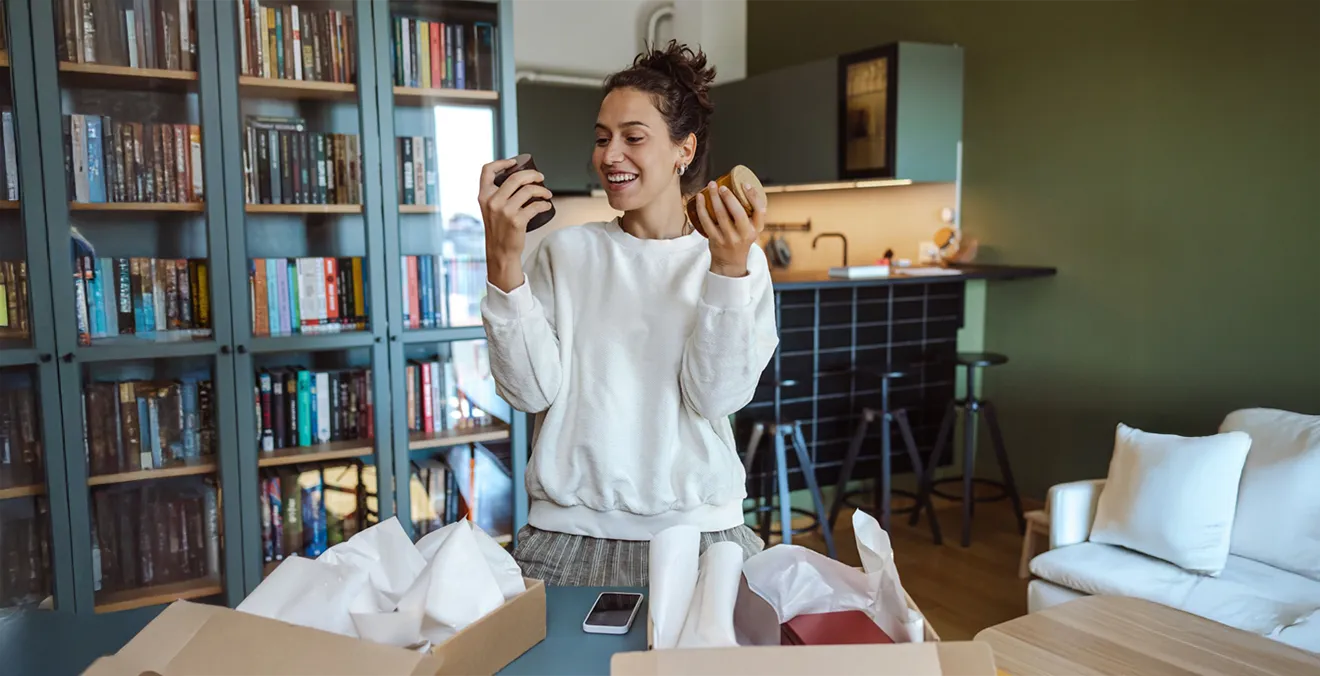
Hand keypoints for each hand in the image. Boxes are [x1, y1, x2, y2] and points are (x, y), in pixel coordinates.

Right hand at [479, 157, 552, 290]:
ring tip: (547, 194)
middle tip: (541, 177)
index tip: (514, 163)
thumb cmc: (499, 229)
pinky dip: (544, 204)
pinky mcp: (516, 221)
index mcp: (484, 195)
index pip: (487, 170)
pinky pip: (535, 206)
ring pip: (528, 190)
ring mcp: (504, 211)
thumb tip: (518, 179)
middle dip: (532, 174)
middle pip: (515, 177)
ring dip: (542, 190)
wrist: (500, 252)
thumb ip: (497, 195)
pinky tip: (547, 205)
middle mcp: (492, 201)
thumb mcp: (490, 209)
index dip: (501, 162)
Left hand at [694, 180, 766, 277]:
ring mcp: (729, 238)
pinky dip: (702, 208)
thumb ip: (750, 213)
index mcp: (756, 229)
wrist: (730, 261)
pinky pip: (706, 222)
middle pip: (738, 213)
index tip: (745, 184)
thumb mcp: (751, 229)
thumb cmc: (741, 239)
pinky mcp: (715, 239)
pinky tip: (700, 198)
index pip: (760, 211)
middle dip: (729, 197)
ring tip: (711, 185)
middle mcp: (744, 234)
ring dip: (714, 198)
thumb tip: (742, 186)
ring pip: (721, 216)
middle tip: (722, 186)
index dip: (753, 197)